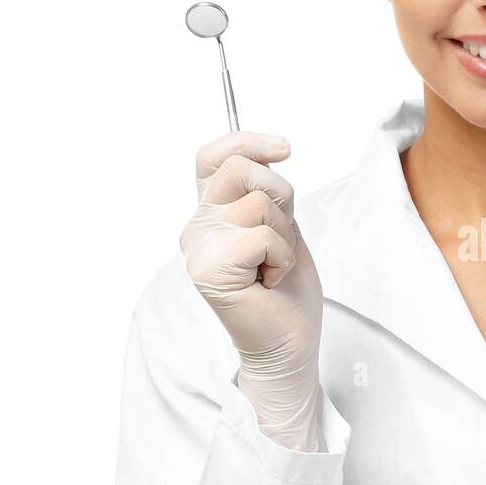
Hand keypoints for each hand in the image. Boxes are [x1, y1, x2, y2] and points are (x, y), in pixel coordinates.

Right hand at [179, 132, 323, 443]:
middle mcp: (196, 228)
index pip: (212, 157)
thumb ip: (265, 192)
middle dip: (280, 196)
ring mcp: (198, 249)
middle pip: (241, 170)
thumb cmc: (286, 290)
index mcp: (210, 214)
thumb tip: (272, 150)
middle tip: (280, 239)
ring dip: (284, 236)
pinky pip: (261, 236)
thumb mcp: (280, 225)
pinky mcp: (209, 271)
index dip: (245, 141)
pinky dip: (281, 259)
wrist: (289, 343)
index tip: (283, 149)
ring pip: (257, 203)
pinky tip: (269, 282)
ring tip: (273, 267)